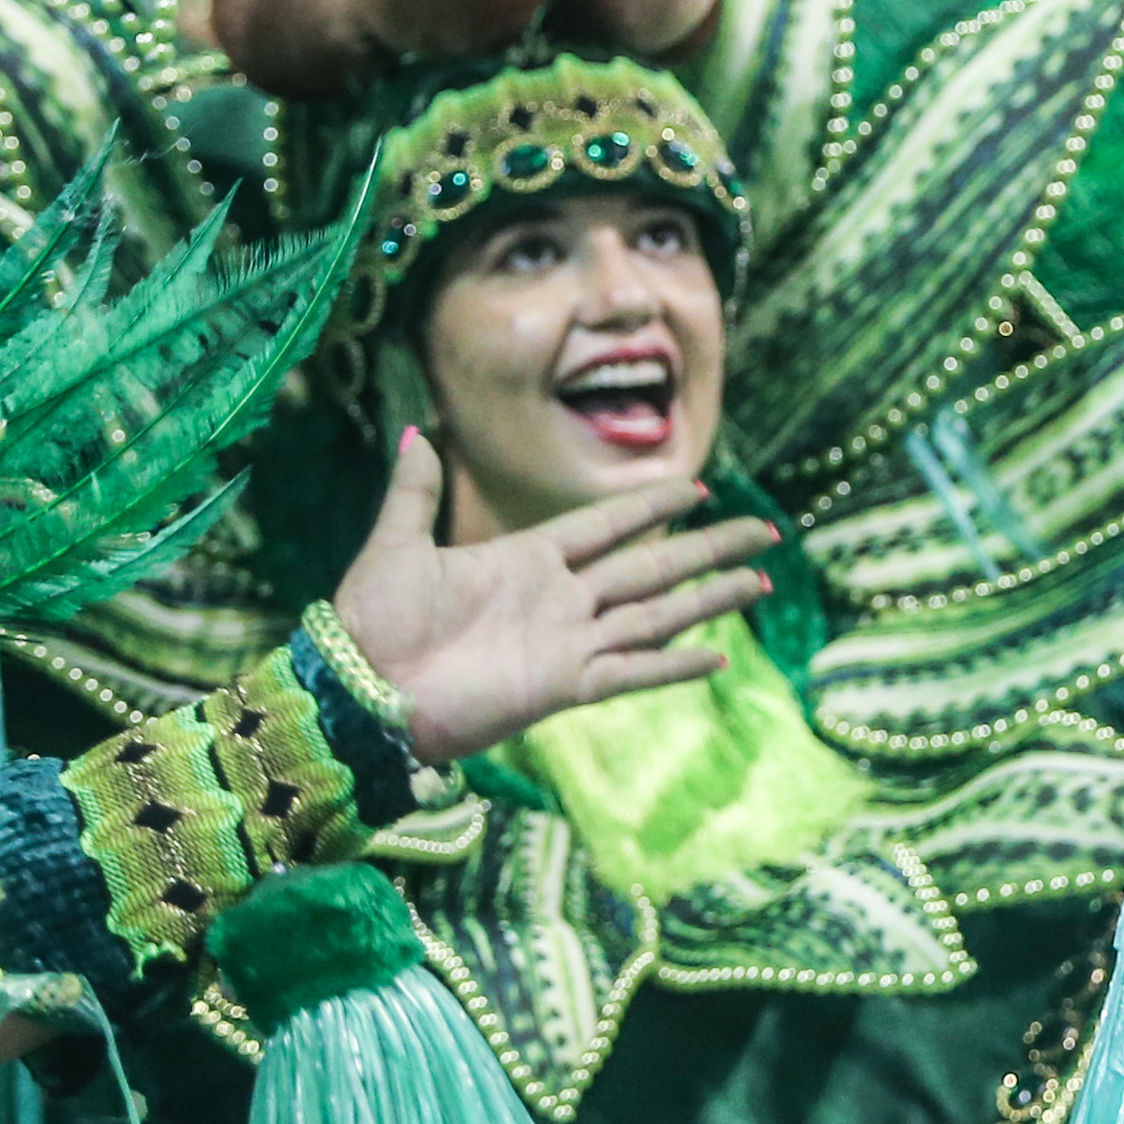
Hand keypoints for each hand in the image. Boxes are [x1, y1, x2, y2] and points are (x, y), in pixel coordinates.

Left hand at [331, 429, 777, 762]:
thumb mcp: (395, 543)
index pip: (605, 525)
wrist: (360, 692)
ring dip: (708, 598)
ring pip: (655, 613)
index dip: (650, 506)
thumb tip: (414, 430)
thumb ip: (415, 491)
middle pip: (650, 565)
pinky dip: (673, 665)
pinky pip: (630, 670)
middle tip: (763, 530)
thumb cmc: (374, 620)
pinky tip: (717, 654)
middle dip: (707, 547)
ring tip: (760, 580)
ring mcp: (565, 643)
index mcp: (524, 559)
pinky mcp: (562, 687)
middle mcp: (557, 598)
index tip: (697, 486)